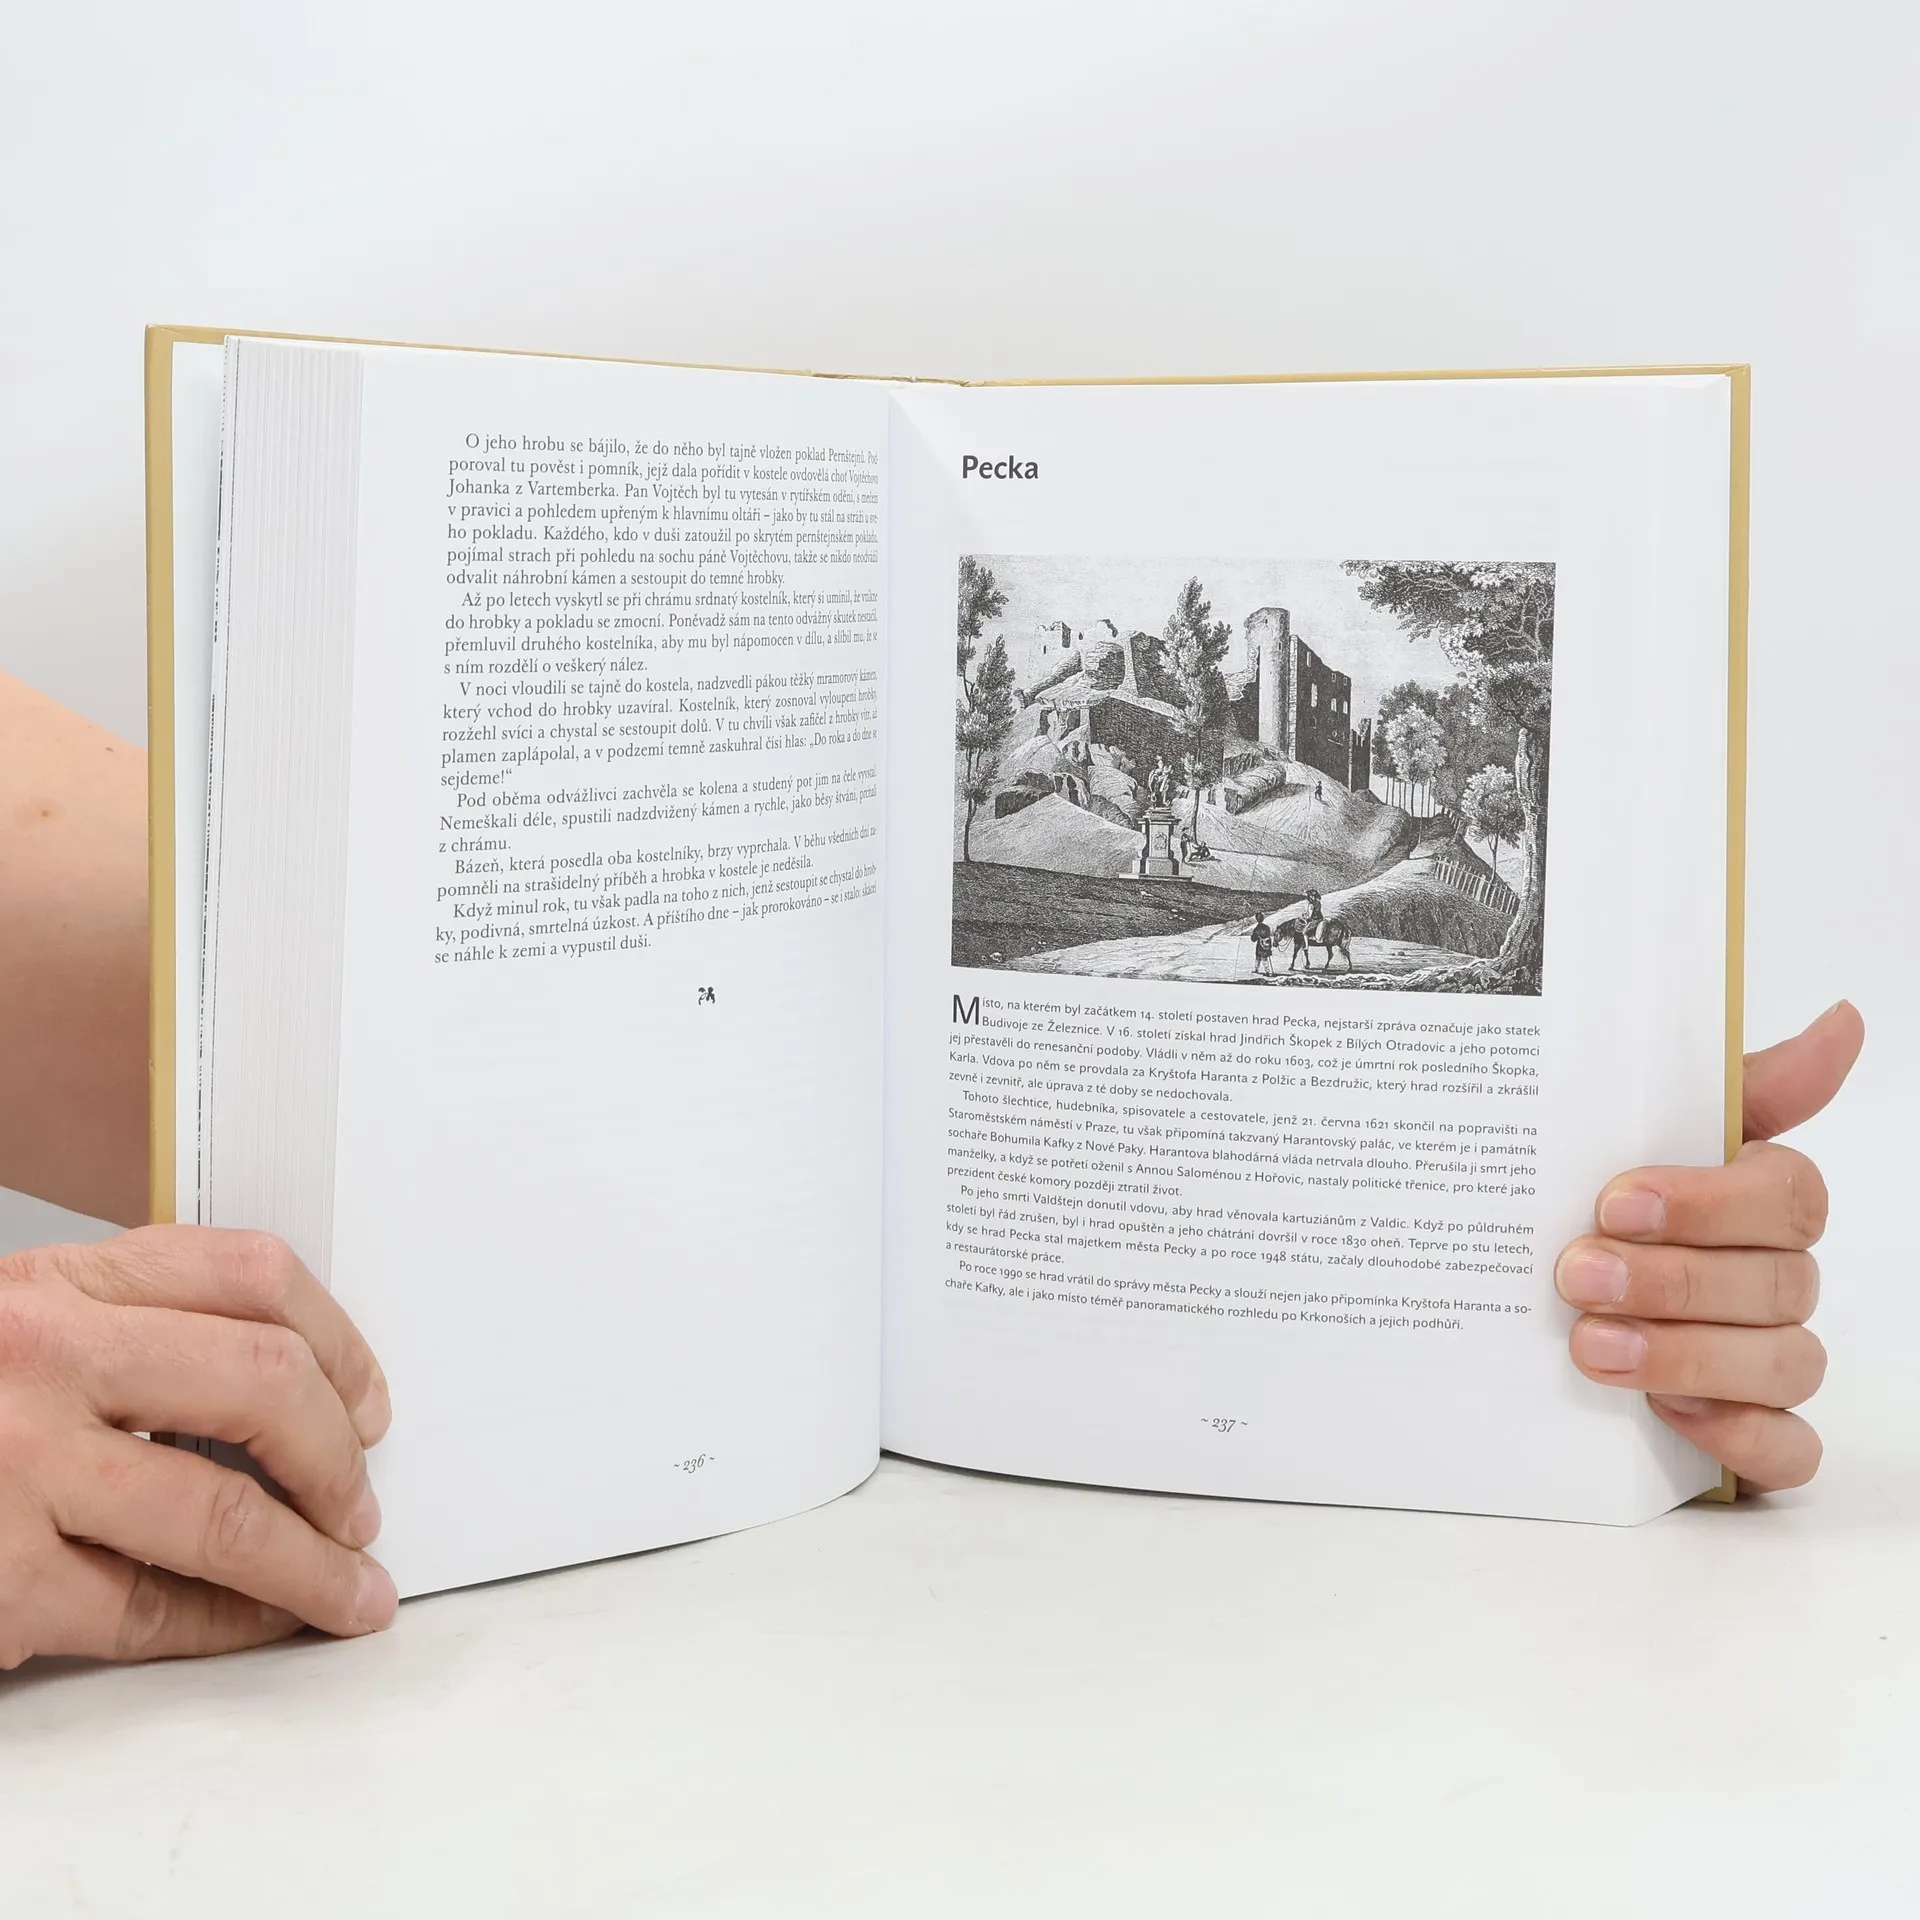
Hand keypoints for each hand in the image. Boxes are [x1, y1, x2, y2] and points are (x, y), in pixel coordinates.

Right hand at [0, 1226, 395, 1665]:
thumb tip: (292, 1392)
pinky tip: (270, 1623)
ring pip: (228, 1516)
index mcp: (56, 1283)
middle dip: (341, 1455)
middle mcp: (42, 1359)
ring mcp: (16, 1471)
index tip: (370, 1400)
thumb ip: (131, 1329)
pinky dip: (234, 1624)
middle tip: (364, 1499)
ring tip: (353, 1585)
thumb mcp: (16, 1326)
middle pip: (266, 1386)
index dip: (340, 1342)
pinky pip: (155, 1610)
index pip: (251, 1274)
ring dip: (317, 1563)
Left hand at [1555, 1001, 1864, 1491]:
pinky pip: (1789, 1450)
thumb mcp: (1630, 1133)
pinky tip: (1671, 1415)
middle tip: (1579, 1275)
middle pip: (1778, 1282)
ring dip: (1687, 1353)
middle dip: (1672, 1280)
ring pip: (1785, 1363)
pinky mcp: (1753, 1435)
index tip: (1615, 1201)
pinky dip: (1739, 1434)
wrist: (1517, 1319)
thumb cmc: (1597, 1212)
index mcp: (1751, 1204)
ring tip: (1591, 1346)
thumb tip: (1842, 1023)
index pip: (1788, 1194)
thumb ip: (1733, 1086)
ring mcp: (1768, 1361)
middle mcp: (1771, 1280)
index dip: (1708, 1201)